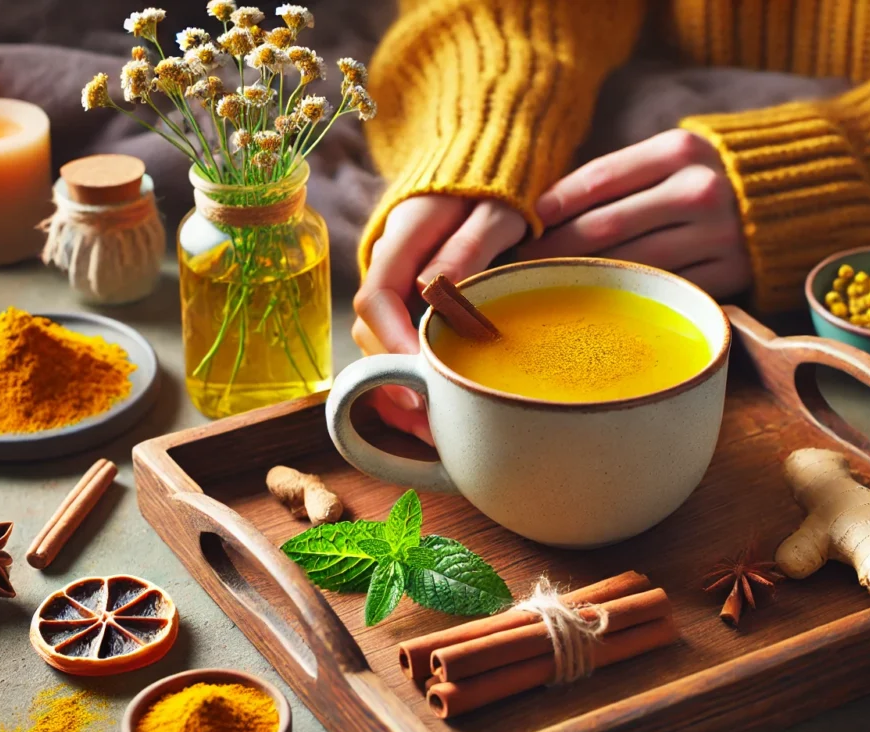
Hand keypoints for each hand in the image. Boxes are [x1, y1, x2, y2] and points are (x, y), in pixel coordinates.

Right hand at [352, 195, 526, 442]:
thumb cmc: (498, 184)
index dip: (394, 342)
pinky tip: (437, 416)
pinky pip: (398, 348)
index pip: (375, 298)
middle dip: (396, 381)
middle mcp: (388, 266)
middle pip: (371, 334)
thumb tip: (431, 290)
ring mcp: (396, 286)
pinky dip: (411, 383)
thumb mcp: (494, 209)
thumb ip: (467, 245)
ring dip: (400, 392)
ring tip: (435, 433)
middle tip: (434, 421)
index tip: (421, 376)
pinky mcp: (411, 304)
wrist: (489, 159)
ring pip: (380, 348)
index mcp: (401, 238)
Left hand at [517, 129, 750, 297]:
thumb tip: (552, 210)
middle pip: (606, 226)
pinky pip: (665, 288)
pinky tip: (603, 300)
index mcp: (680, 151)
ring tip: (553, 283)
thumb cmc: (716, 176)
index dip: (557, 203)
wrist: (798, 197)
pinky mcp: (730, 273)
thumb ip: (625, 175)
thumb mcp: (678, 157)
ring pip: (630, 262)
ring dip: (585, 275)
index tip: (527, 222)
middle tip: (524, 262)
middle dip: (557, 247)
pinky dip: (630, 296)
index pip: (601, 178)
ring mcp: (716, 235)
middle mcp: (698, 190)